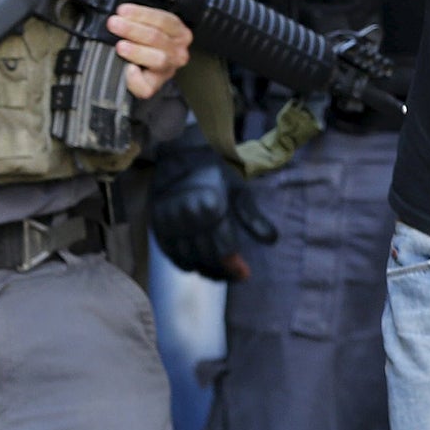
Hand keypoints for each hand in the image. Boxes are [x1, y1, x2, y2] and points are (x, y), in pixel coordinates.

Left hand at [107, 3, 192, 97]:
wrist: (146, 72)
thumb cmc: (146, 44)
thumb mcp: (149, 27)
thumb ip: (140, 20)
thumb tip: (121, 14)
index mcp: (179, 32)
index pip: (163, 20)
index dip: (141, 14)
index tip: (122, 11)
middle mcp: (178, 51)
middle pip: (157, 38)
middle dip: (133, 29)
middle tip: (114, 24)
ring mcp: (168, 70)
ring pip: (157, 59)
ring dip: (137, 51)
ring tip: (121, 46)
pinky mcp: (155, 86)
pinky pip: (147, 85)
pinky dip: (136, 78)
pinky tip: (129, 70)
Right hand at [151, 145, 277, 280]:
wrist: (179, 155)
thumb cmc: (213, 172)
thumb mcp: (238, 189)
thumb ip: (253, 217)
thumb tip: (272, 240)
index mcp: (210, 206)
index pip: (223, 249)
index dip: (234, 266)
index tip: (244, 274)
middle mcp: (187, 215)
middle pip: (206, 257)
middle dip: (222, 271)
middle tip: (233, 275)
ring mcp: (169, 221)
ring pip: (188, 260)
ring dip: (204, 270)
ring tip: (217, 272)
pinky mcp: (157, 225)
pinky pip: (170, 254)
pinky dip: (184, 263)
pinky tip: (196, 264)